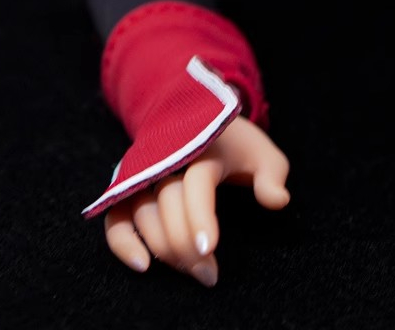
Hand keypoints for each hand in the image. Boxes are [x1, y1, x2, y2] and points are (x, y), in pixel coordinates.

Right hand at [102, 117, 289, 285]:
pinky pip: (116, 218)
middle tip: (209, 275)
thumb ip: (272, 176)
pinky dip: (122, 242)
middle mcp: (166, 161)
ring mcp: (143, 174)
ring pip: (143, 217)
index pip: (197, 186)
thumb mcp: (263, 153)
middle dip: (187, 247)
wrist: (194, 119)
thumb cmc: (234, 144)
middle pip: (169, 207)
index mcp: (202, 150)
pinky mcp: (127, 188)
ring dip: (163, 250)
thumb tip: (278, 202)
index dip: (200, 218)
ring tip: (191, 271)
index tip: (209, 248)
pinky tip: (143, 265)